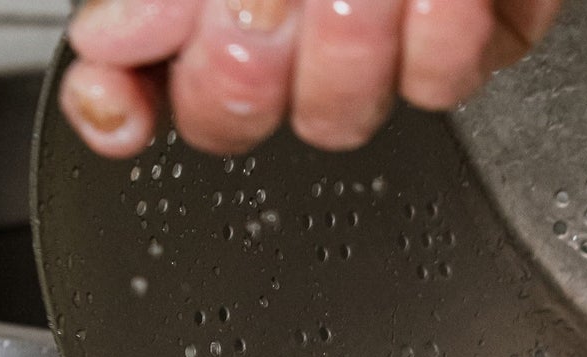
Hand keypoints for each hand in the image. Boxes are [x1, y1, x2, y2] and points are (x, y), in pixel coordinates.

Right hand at [58, 0, 560, 158]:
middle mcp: (292, 12)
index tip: (123, 103)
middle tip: (268, 2)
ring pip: (335, 116)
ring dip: (347, 43)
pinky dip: (440, 35)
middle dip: (244, 60)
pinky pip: (437, 87)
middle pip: (232, 116)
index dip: (125, 98)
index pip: (144, 69)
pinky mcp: (476, 42)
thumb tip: (109, 44)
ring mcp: (383, 40)